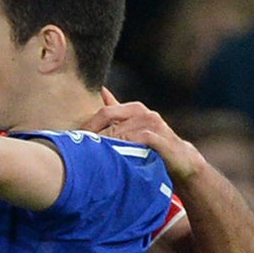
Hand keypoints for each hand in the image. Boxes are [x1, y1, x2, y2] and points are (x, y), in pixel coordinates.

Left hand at [83, 96, 200, 183]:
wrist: (181, 161)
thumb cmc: (151, 145)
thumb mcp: (133, 127)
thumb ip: (116, 111)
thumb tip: (100, 91)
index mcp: (134, 109)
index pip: (104, 112)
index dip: (86, 127)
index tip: (72, 141)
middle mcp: (144, 113)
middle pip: (108, 118)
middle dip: (90, 135)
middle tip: (76, 150)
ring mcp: (153, 124)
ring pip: (118, 132)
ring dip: (102, 145)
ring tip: (88, 159)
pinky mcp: (160, 138)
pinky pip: (135, 141)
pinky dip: (121, 149)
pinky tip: (111, 160)